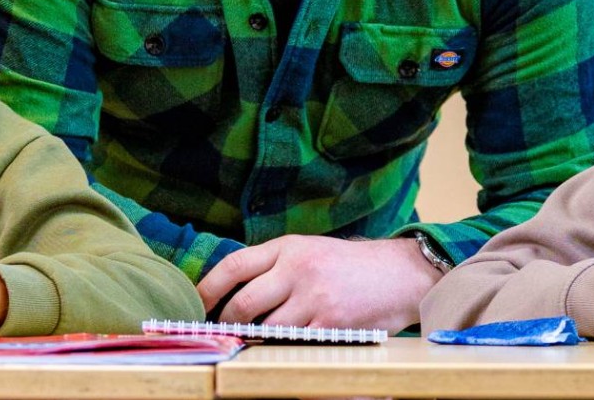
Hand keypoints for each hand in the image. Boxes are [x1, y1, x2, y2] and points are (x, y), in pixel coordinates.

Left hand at [195, 235, 439, 330]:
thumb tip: (228, 290)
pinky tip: (288, 341)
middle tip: (222, 330)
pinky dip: (284, 346)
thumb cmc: (348, 265)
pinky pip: (293, 342)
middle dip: (228, 321)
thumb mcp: (309, 250)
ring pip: (266, 329)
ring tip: (255, 337)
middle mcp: (299, 270)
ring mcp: (315, 299)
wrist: (399, 274)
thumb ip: (273, 264)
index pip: (234, 265)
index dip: (207, 288)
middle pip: (243, 303)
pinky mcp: (330, 325)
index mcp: (289, 247)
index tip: (194, 304)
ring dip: (256, 337)